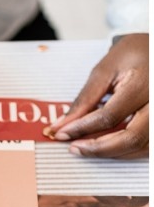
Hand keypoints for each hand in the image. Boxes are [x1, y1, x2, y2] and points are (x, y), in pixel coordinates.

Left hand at [45, 34, 147, 158]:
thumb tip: (63, 124)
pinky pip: (147, 146)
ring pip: (140, 147)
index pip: (109, 116)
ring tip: (87, 147)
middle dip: (98, 148)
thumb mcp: (106, 69)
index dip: (82, 128)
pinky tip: (108, 146)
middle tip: (75, 148)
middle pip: (130, 138)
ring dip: (111, 153)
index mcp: (143, 84)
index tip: (62, 133)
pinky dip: (125, 151)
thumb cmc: (134, 54)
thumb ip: (85, 99)